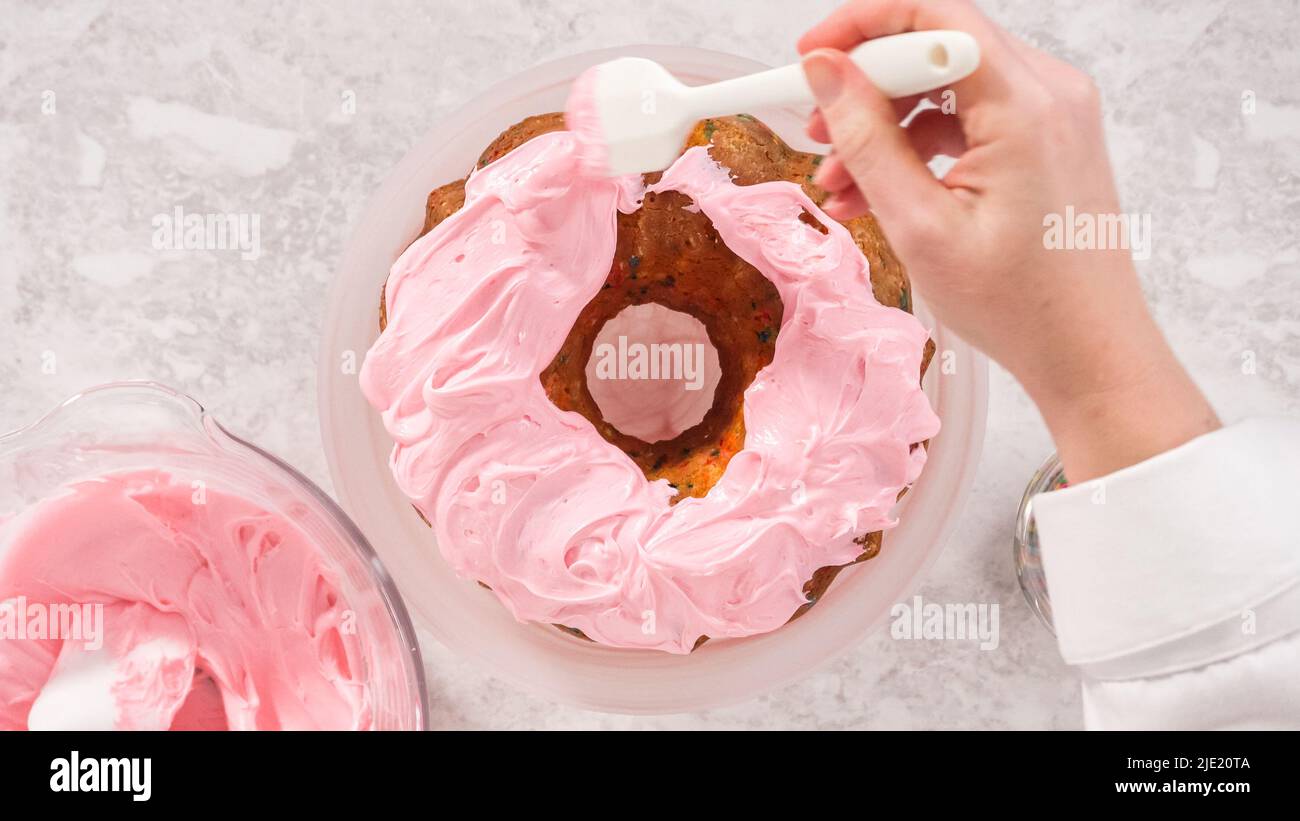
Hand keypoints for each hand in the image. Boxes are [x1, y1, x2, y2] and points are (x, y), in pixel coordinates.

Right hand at [798, 0, 1218, 479]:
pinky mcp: (1046, 141)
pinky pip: (969, 120)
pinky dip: (919, 147)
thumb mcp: (922, 226)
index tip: (810, 58)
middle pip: (938, 47)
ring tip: (838, 182)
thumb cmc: (1020, 304)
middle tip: (815, 129)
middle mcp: (1049, 94)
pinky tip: (876, 194)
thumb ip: (868, 140)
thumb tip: (826, 73)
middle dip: (867, 84)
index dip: (862, 27)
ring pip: (948, 87)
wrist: (1089, 353)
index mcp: (1025, 106)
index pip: (935, 17)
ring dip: (886, 124)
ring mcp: (1052, 116)